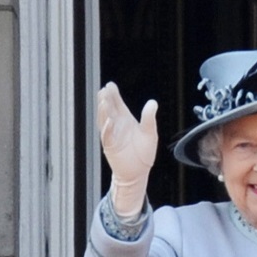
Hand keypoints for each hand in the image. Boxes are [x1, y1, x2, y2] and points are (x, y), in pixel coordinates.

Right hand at [96, 83, 158, 215]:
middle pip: (109, 110)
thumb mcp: (150, 132)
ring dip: (104, 112)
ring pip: (105, 121)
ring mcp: (112, 136)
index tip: (110, 85)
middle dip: (106, 100)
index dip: (113, 95)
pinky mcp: (110, 147)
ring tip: (104, 101)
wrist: (138, 171)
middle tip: (104, 90)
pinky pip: (107, 137)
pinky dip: (107, 129)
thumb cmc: (143, 152)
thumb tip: (152, 102)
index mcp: (125, 120)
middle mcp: (117, 126)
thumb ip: (149, 118)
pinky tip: (109, 121)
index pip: (117, 104)